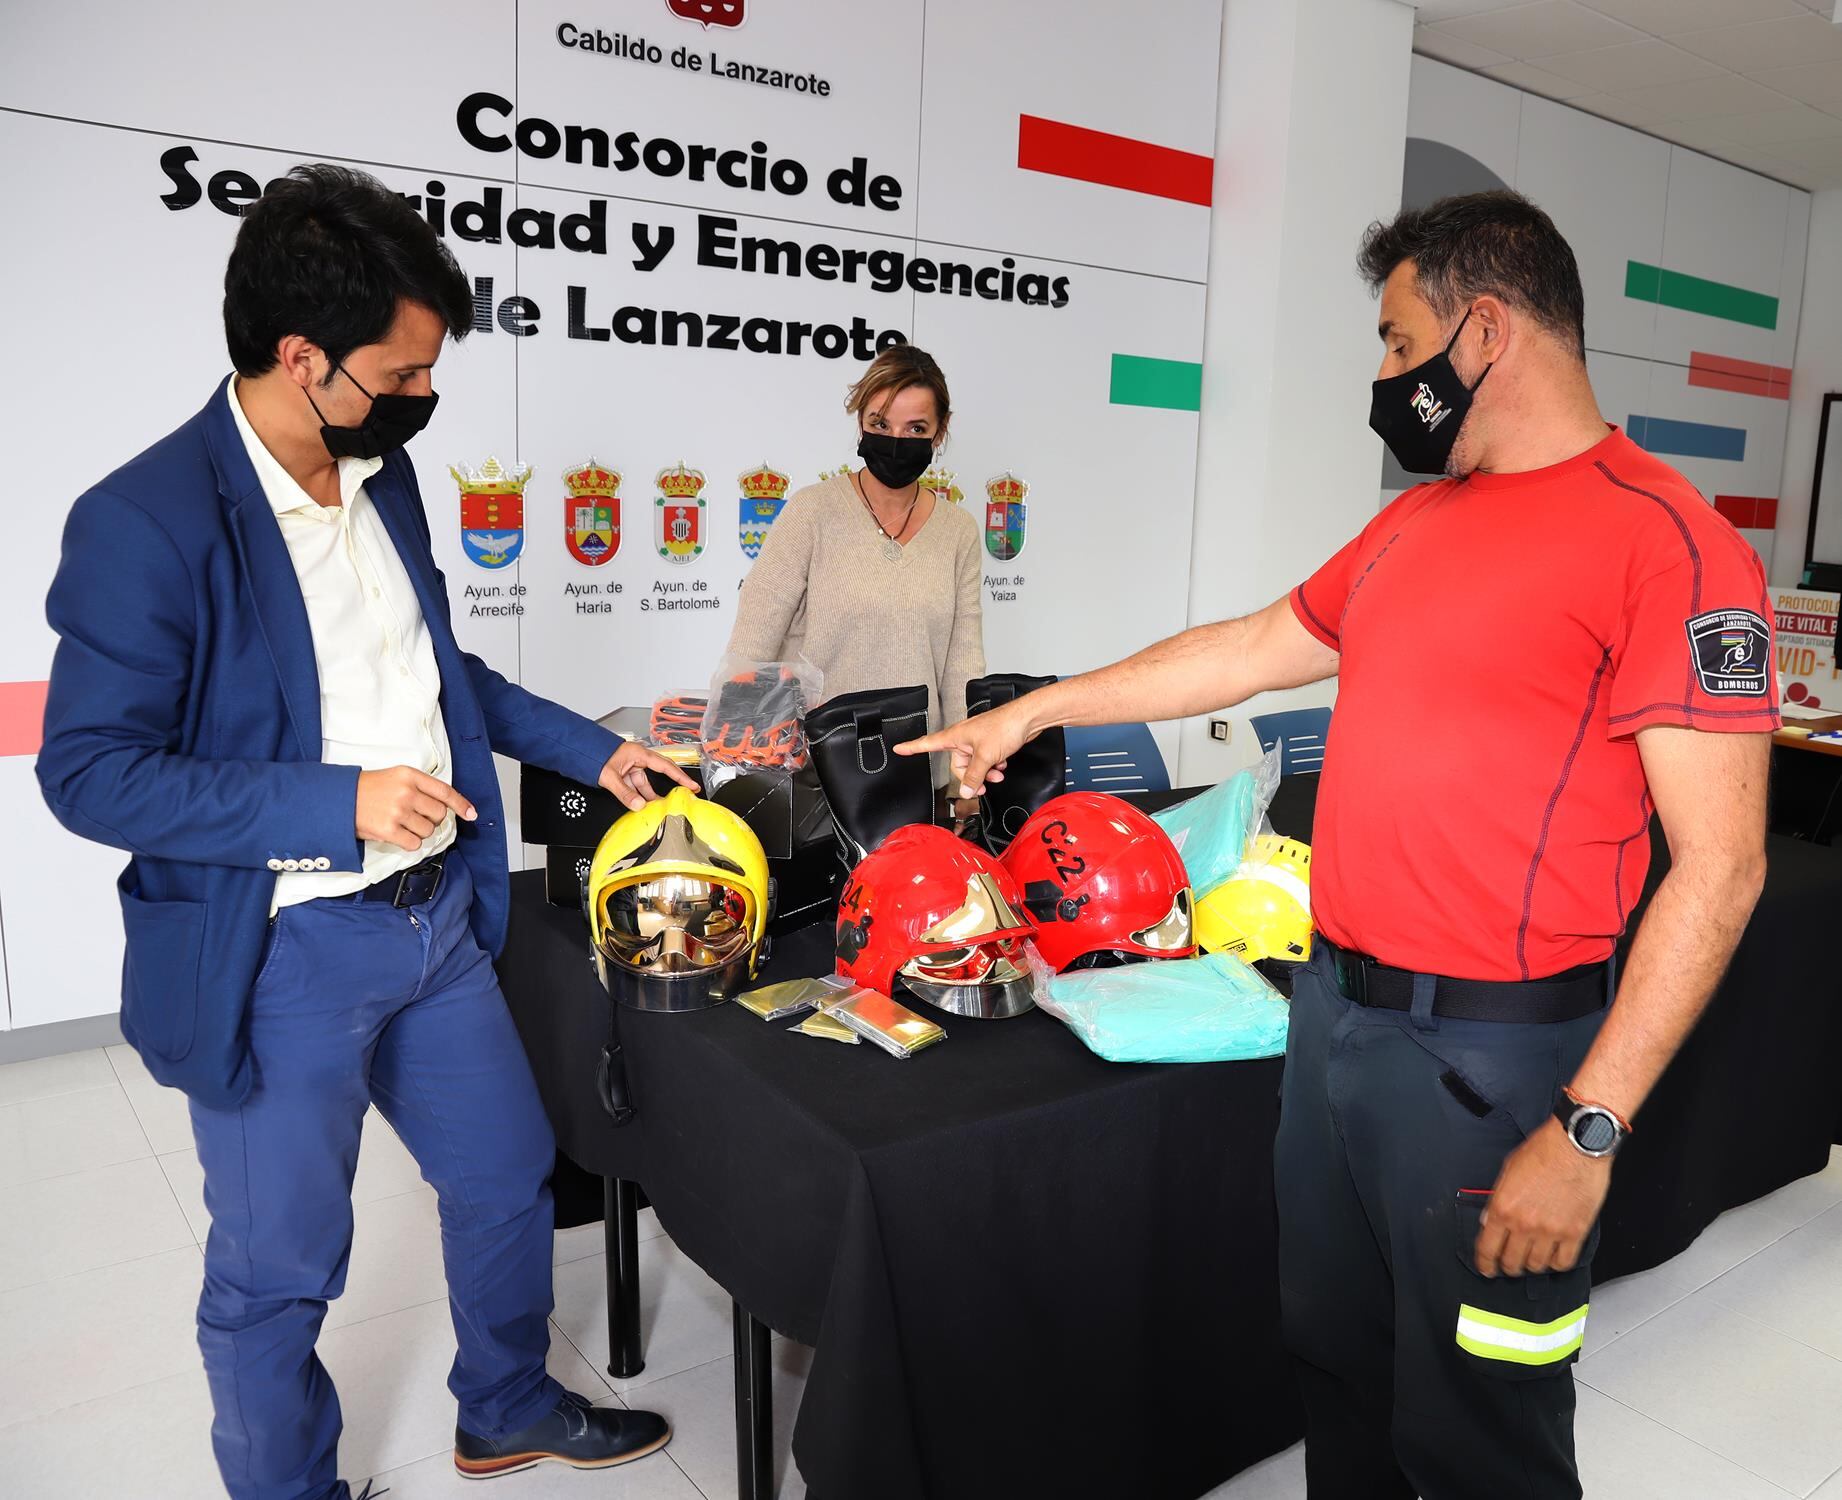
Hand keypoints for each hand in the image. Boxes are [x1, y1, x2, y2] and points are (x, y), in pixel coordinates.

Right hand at [357, 766, 475, 851]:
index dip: (461, 804)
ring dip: (419, 831)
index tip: (471, 813)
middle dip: (432, 819)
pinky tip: (398, 834)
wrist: (339, 799)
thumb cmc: (368, 789)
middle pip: (438, 813)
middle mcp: (406, 792)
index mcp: (409, 776)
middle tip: (416, 816)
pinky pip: (414, 843)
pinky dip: (409, 842)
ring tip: (403, 824)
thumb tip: (445, 805)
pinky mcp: (389, 830)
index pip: (445, 791)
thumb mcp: (396, 777)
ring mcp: (398, 811)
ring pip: (428, 830)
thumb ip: (420, 787)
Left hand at [600, 741, 698, 812]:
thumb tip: (639, 806)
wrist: (579, 750)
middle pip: (660, 773)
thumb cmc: (595, 755)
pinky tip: (643, 804)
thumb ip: (624, 793)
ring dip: (651, 795)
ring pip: (645, 782)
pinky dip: (640, 795)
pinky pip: (636, 785)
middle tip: (685, 794)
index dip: (680, 776)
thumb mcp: (609, 776)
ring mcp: (631, 766)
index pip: (665, 766)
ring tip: (661, 807)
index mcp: (639, 754)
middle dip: (672, 784)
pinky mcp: (625, 772)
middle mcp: (638, 759)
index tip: (691, 785)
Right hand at [895, 702, 1028, 798]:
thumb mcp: (985, 756)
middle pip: (957, 765)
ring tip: (997, 773)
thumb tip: (966, 792)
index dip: (912, 747)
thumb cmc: (1004, 726)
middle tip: (983, 783)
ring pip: (974, 765)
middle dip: (971, 776)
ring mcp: (977, 741)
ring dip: (985, 773)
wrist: (1027, 719)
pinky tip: (1002, 765)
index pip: (927, 743)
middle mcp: (963, 738)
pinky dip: (993, 766)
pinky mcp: (990, 744)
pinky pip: (985, 761)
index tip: (899, 748)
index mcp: (955, 736)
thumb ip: (974, 777)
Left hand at [1473, 1119, 1611, 1276]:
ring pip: (1537, 1265)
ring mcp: (1550, 1231)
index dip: (1485, 1263)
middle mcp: (1524, 1224)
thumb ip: (1498, 1199)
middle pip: (1512, 1262)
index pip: (1487, 1248)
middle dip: (1507, 1266)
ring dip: (1531, 1264)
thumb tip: (1490, 1221)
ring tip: (1531, 1257)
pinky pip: (1563, 1262)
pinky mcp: (1575, 1233)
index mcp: (1503, 1208)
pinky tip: (1553, 1255)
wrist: (1576, 1145)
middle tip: (1509, 1264)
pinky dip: (1556, 1263)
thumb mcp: (1508, 1171)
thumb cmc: (1543, 1151)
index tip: (1486, 1268)